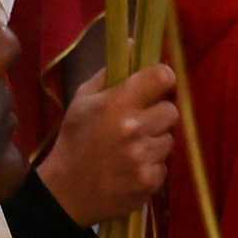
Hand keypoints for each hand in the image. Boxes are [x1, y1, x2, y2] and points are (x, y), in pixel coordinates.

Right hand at [40, 61, 181, 226]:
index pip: (162, 78)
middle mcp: (134, 129)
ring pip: (169, 139)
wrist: (66, 192)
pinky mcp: (149, 182)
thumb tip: (134, 45)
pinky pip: (164, 165)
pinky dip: (151, 165)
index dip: (162, 79)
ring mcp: (143, 158)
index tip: (157, 85)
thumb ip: (109, 72)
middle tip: (140, 121)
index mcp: (117, 104)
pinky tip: (131, 167)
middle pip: (172, 110)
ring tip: (132, 147)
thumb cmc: (74, 140)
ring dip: (155, 141)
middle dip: (158, 114)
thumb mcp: (82, 100)